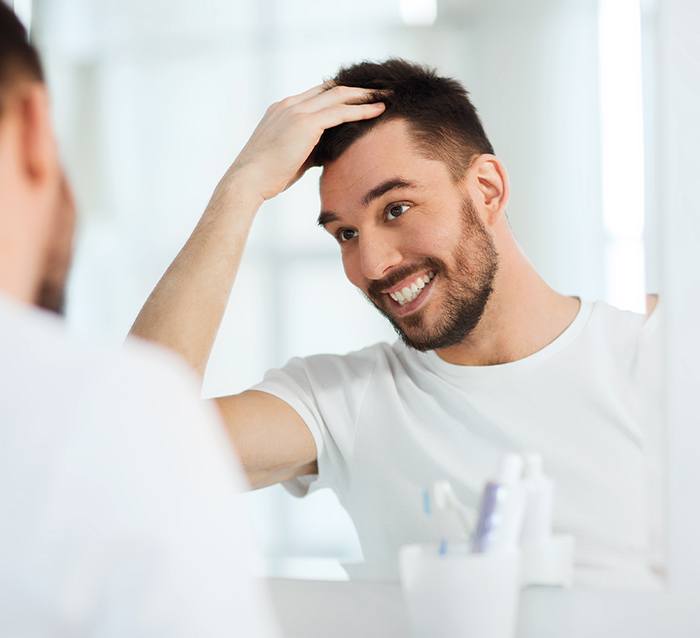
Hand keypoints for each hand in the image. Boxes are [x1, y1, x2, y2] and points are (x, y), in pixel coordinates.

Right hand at [226, 83, 385, 201]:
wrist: (249, 180)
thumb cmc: (267, 176)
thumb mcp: (291, 157)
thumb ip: (309, 149)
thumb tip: (327, 154)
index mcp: (282, 109)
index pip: (317, 94)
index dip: (340, 94)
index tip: (360, 97)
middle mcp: (290, 104)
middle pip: (330, 88)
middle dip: (357, 89)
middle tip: (380, 91)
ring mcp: (297, 111)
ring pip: (338, 95)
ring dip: (364, 95)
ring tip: (386, 97)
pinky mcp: (306, 123)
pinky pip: (340, 111)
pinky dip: (361, 109)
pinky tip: (378, 110)